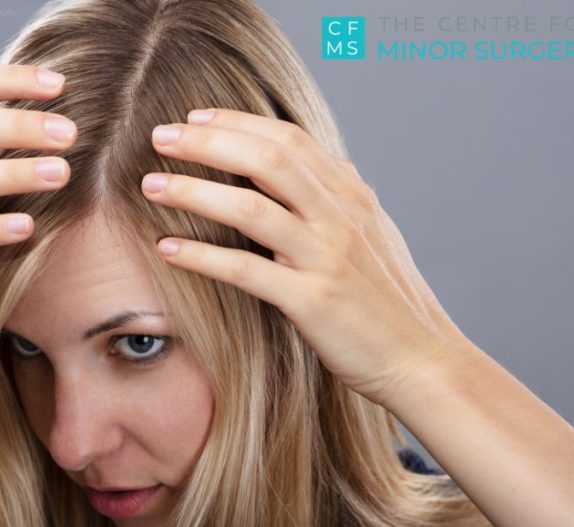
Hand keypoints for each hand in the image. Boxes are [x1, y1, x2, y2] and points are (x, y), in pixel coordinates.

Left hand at [141, 108, 468, 406]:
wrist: (423, 361)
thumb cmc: (389, 302)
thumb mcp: (372, 234)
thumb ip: (338, 197)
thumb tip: (312, 162)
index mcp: (351, 196)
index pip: (289, 139)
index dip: (237, 122)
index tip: (194, 117)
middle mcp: (339, 217)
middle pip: (266, 158)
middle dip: (208, 142)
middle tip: (160, 136)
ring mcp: (326, 258)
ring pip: (250, 208)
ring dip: (193, 191)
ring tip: (151, 184)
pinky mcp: (312, 302)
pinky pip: (245, 271)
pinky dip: (201, 256)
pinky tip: (166, 248)